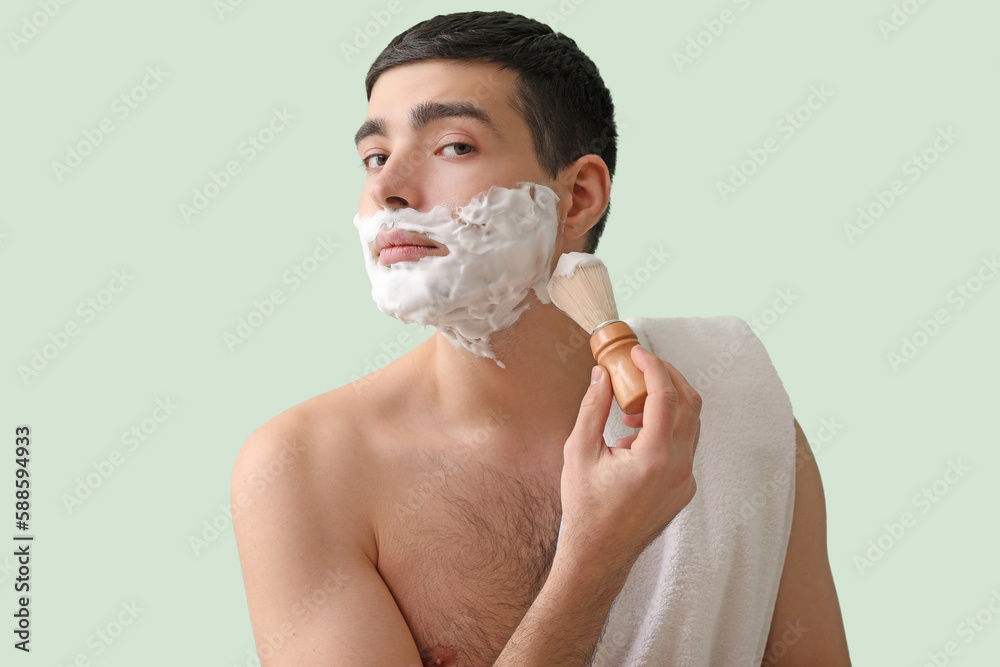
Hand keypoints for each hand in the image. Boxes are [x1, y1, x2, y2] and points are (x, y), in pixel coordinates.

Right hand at [558, 344, 700, 572]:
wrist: (599, 555)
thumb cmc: (585, 507)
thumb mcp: (579, 452)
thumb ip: (593, 409)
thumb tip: (601, 375)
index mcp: (654, 458)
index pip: (666, 397)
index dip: (652, 367)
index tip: (635, 353)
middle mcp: (679, 468)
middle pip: (690, 405)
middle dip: (668, 377)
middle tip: (641, 365)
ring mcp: (687, 480)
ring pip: (691, 426)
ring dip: (666, 404)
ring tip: (629, 408)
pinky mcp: (685, 489)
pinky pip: (684, 446)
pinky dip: (665, 429)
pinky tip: (633, 438)